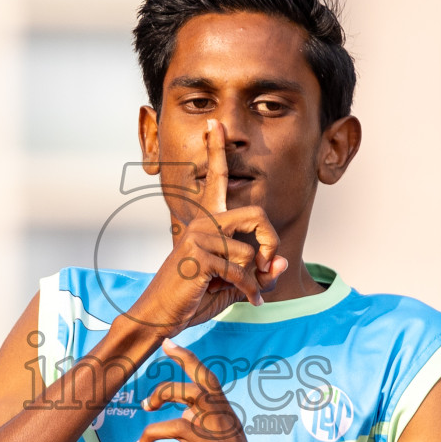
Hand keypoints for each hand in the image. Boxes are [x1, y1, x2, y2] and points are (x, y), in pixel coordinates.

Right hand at [125, 119, 288, 330]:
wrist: (160, 316)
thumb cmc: (194, 298)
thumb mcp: (234, 283)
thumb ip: (257, 272)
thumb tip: (280, 261)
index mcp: (208, 221)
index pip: (216, 180)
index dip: (216, 151)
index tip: (214, 124)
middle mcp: (203, 223)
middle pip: (257, 215)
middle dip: (271, 241)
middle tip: (269, 264)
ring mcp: (199, 237)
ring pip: (250, 251)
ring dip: (255, 278)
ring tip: (247, 291)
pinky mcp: (199, 255)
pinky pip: (242, 270)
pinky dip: (250, 290)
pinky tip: (248, 300)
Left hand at [132, 339, 293, 441]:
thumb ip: (206, 429)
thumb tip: (185, 413)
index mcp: (229, 421)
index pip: (208, 381)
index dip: (188, 360)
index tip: (167, 344)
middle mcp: (228, 432)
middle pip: (196, 394)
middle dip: (165, 392)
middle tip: (147, 405)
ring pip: (181, 428)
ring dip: (151, 434)